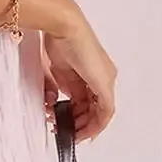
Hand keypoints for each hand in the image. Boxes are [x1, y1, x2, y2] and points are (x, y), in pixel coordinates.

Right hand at [43, 16, 116, 141]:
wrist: (64, 28)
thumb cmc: (58, 41)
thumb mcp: (57, 72)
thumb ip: (60, 89)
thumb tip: (56, 103)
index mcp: (91, 71)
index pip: (89, 100)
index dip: (80, 116)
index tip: (69, 126)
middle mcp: (102, 76)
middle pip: (96, 108)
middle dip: (80, 123)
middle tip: (67, 133)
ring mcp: (105, 80)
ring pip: (101, 112)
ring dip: (86, 126)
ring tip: (71, 134)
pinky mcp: (104, 84)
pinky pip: (105, 111)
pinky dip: (97, 124)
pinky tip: (86, 133)